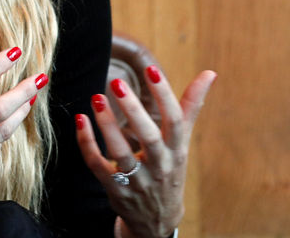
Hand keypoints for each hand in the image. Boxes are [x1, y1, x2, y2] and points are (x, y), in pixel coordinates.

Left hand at [75, 66, 215, 237]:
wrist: (156, 221)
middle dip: (133, 110)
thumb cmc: (169, 169)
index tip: (151, 69)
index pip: (175, 121)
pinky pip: (97, 164)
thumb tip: (209, 73)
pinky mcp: (114, 188)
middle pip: (148, 138)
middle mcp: (158, 165)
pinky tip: (80, 118)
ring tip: (96, 98)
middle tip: (117, 83)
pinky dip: (86, 143)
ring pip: (120, 152)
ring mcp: (136, 179)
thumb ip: (190, 106)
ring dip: (107, 125)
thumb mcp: (182, 142)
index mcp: (176, 150)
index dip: (165, 96)